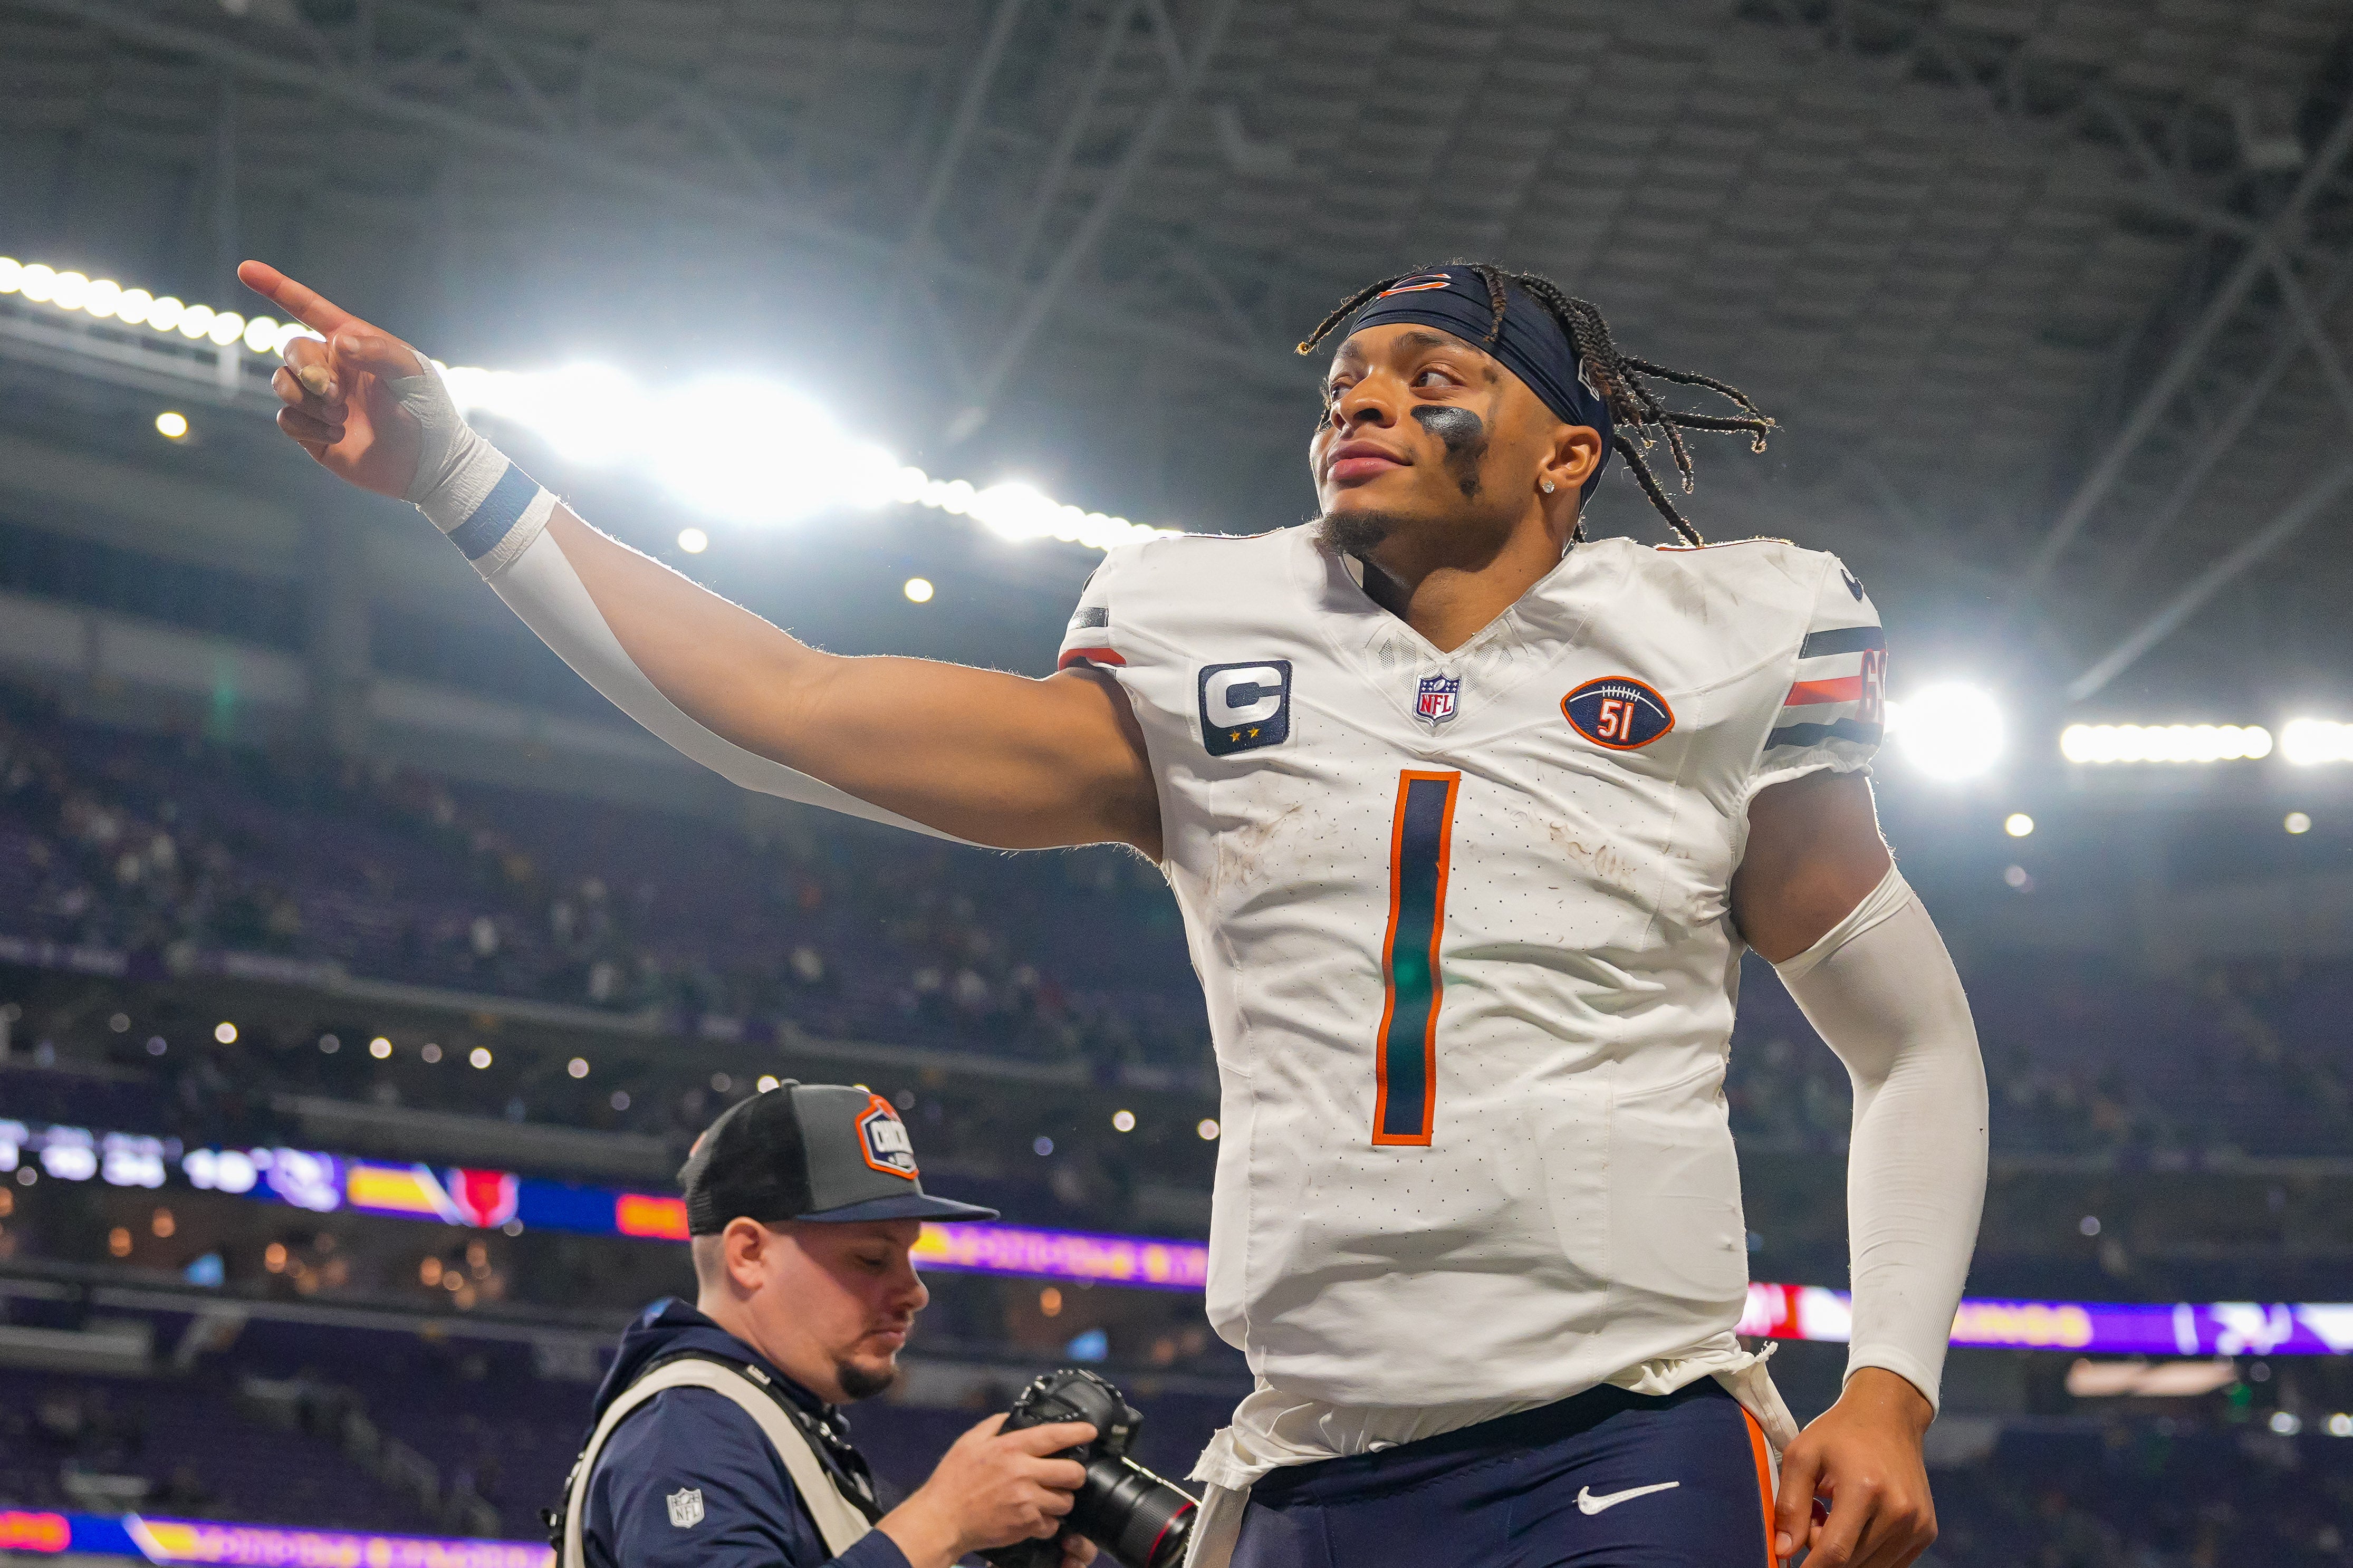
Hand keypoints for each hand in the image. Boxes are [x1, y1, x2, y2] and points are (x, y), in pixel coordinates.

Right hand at [238, 260, 429, 499]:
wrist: (425, 464)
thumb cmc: (425, 410)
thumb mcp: (412, 374)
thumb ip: (378, 352)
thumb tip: (337, 344)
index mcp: (351, 342)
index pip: (308, 308)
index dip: (276, 287)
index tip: (245, 269)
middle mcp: (330, 366)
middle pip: (292, 350)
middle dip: (308, 371)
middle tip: (336, 394)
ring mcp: (318, 398)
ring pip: (282, 384)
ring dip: (308, 401)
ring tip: (342, 417)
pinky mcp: (311, 430)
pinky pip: (285, 419)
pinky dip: (308, 428)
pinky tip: (339, 435)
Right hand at [875, 1413, 1094, 1567]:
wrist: (941, 1520)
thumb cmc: (952, 1481)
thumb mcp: (968, 1442)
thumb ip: (994, 1425)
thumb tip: (1012, 1417)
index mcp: (1010, 1448)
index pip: (1054, 1435)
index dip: (1078, 1432)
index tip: (1091, 1431)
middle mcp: (1022, 1473)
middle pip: (1073, 1473)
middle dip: (1076, 1474)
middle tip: (1069, 1475)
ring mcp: (1026, 1501)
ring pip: (1066, 1501)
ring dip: (1061, 1500)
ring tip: (1048, 1497)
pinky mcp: (1025, 1525)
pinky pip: (1052, 1524)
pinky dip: (1047, 1522)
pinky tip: (1035, 1516)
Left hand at [1773, 1368, 1935, 1566]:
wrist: (1890, 1417)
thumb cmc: (1840, 1434)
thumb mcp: (1802, 1456)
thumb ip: (1790, 1504)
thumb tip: (1784, 1550)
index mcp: (1865, 1489)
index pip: (1836, 1552)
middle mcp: (1899, 1511)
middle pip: (1851, 1562)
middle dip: (1823, 1551)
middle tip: (1815, 1516)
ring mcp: (1918, 1524)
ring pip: (1870, 1567)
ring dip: (1845, 1553)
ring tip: (1835, 1516)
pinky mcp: (1927, 1532)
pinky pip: (1889, 1563)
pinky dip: (1866, 1553)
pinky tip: (1856, 1522)